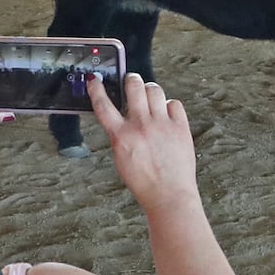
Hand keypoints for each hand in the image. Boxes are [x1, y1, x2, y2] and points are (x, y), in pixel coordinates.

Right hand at [89, 72, 198, 212]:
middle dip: (132, 79)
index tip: (94, 79)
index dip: (96, 89)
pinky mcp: (180, 127)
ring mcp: (162, 124)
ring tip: (151, 96)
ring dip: (151, 90)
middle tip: (132, 80)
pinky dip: (170, 105)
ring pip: (155, 90)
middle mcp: (141, 126)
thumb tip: (122, 118)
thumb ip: (121, 136)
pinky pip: (175, 103)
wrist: (169, 195)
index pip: (103, 105)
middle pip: (134, 86)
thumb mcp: (122, 158)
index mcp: (121, 136)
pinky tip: (168, 113)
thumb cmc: (144, 182)